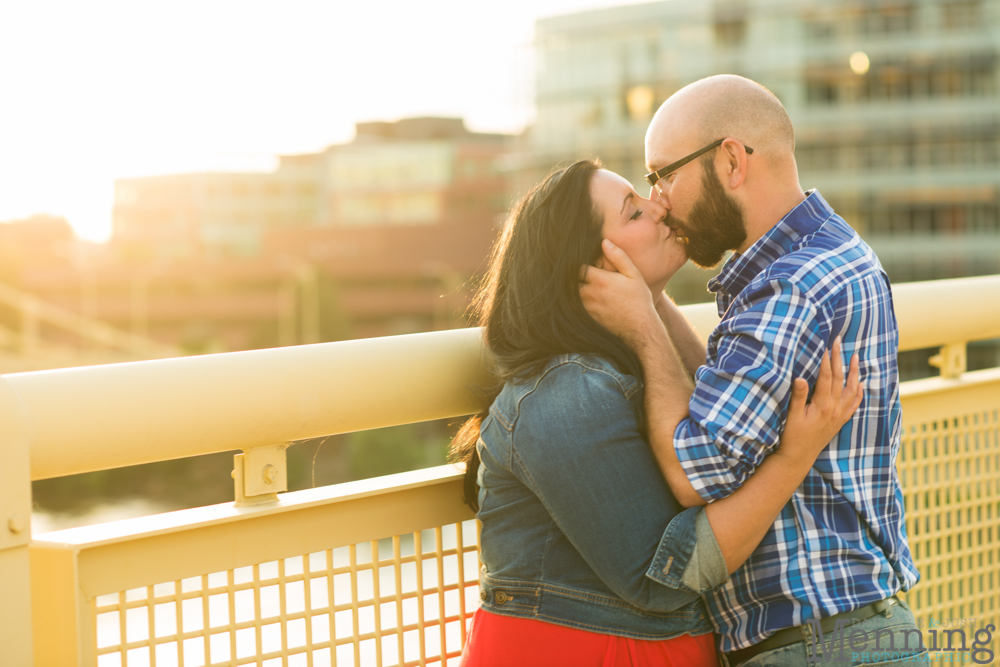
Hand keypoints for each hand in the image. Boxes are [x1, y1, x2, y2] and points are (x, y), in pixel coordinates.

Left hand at [580, 239, 659, 350]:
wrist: (640, 328)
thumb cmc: (639, 299)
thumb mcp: (633, 275)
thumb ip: (619, 257)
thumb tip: (604, 242)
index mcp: (600, 280)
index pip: (577, 267)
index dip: (575, 262)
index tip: (578, 259)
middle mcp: (590, 293)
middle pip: (570, 280)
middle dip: (571, 274)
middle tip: (574, 270)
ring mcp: (587, 307)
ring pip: (571, 293)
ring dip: (573, 287)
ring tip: (578, 282)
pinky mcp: (587, 317)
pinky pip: (574, 305)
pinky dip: (576, 300)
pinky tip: (583, 296)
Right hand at [777, 337, 862, 465]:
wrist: (799, 458)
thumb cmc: (792, 437)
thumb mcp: (791, 416)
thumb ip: (798, 397)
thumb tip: (800, 378)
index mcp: (822, 405)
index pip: (826, 377)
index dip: (825, 360)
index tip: (825, 345)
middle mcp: (834, 409)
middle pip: (839, 378)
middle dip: (838, 358)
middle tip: (839, 341)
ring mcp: (839, 415)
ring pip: (850, 389)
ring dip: (853, 372)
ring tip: (855, 357)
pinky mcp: (840, 421)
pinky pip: (854, 404)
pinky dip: (858, 392)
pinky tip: (861, 384)